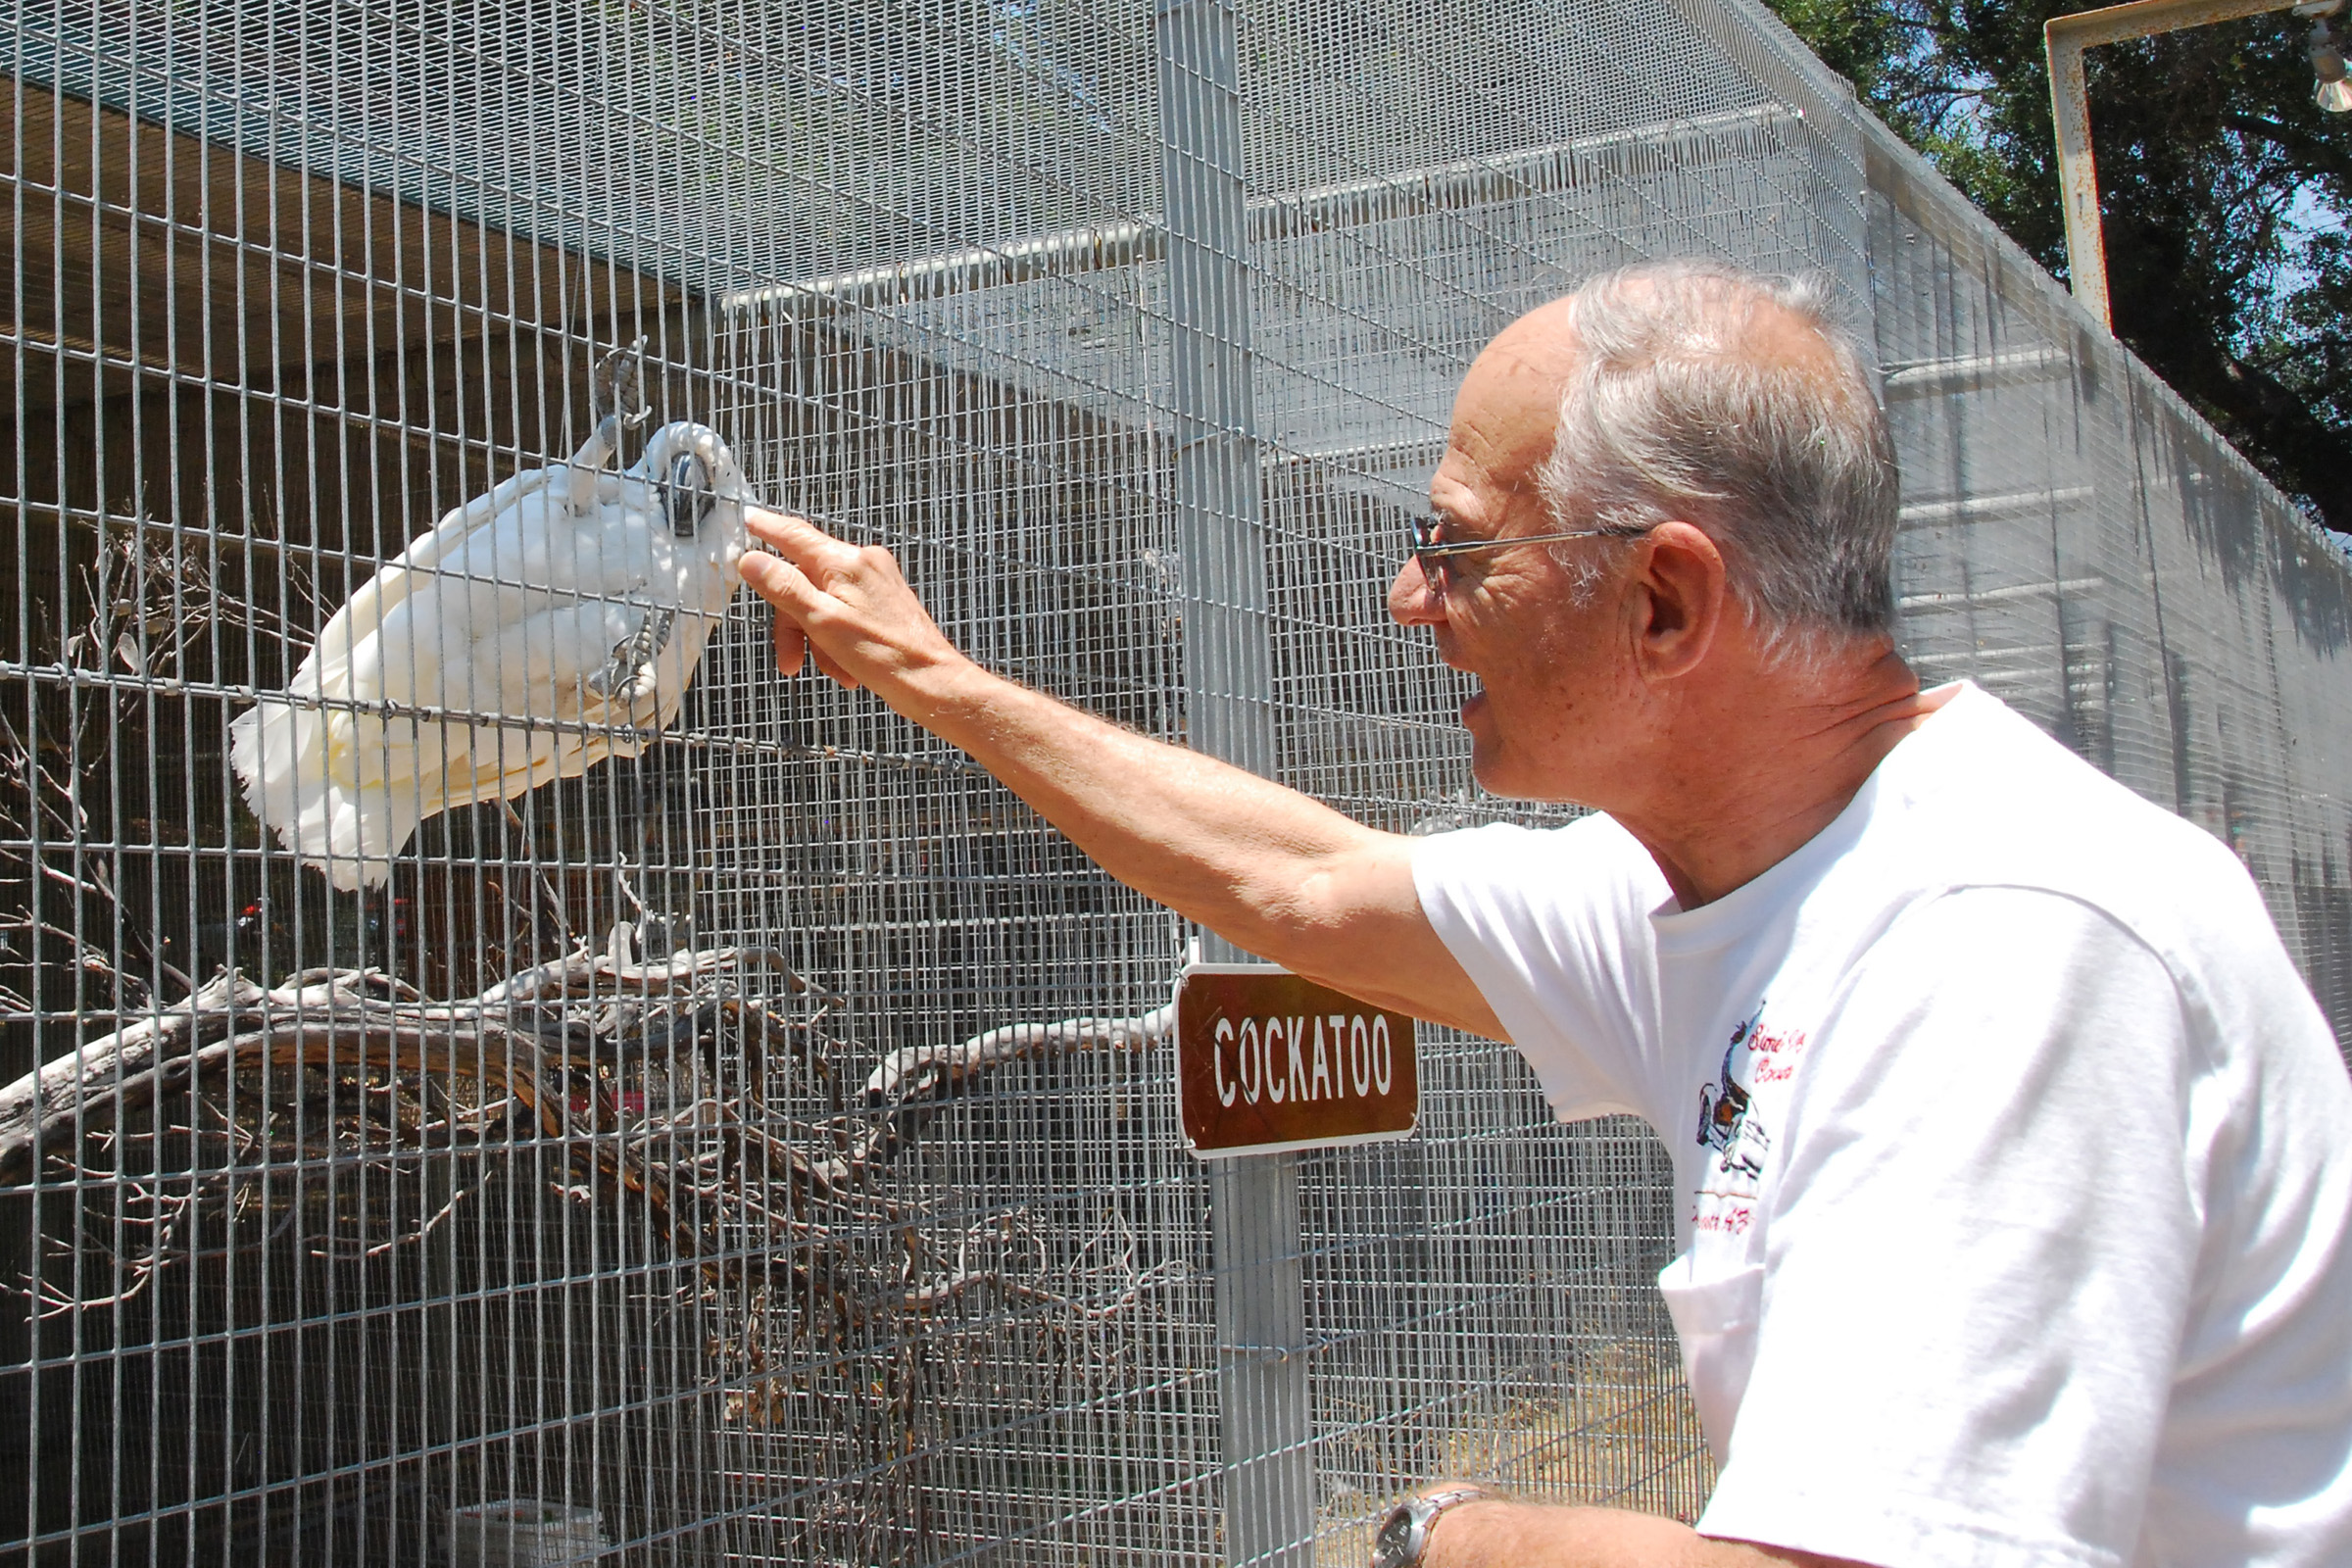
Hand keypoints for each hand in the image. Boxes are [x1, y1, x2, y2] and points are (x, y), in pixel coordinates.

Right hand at [739, 510, 969, 703]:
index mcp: (845, 562)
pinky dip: (837, 641)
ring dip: (818, 640)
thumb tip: (752, 560)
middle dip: (794, 624)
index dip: (766, 527)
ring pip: (823, 603)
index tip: (746, 518)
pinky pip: (844, 614)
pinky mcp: (883, 601)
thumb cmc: (886, 656)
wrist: (933, 683)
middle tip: (792, 661)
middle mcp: (862, 563)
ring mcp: (875, 582)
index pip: (794, 534)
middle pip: (804, 581)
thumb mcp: (823, 622)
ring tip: (834, 669)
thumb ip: (786, 589)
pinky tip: (847, 668)